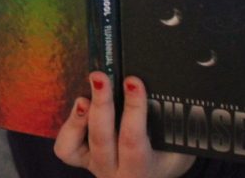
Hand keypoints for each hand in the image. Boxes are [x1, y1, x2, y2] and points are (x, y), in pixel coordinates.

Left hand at [54, 73, 194, 177]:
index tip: (133, 82)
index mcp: (141, 169)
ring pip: (76, 146)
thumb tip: (166, 85)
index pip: (133, 140)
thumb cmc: (168, 155)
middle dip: (101, 104)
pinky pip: (66, 148)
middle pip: (102, 139)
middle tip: (100, 77)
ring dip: (80, 115)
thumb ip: (172, 122)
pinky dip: (69, 126)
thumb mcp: (178, 144)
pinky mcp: (82, 159)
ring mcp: (95, 165)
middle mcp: (114, 171)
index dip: (132, 110)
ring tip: (86, 92)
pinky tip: (81, 105)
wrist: (154, 174)